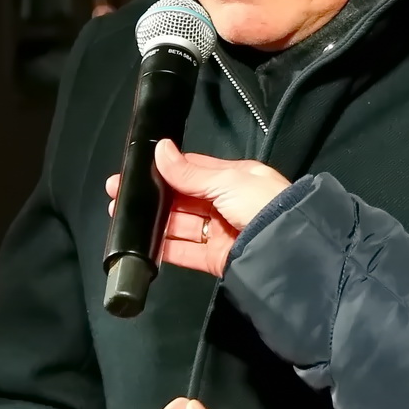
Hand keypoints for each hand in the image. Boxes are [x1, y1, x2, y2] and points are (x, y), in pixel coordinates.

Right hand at [103, 141, 289, 276]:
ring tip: (122, 217)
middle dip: (153, 197)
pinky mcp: (217, 259)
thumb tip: (160, 149)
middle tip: (118, 196)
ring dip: (153, 222)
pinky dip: (165, 249)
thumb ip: (190, 171)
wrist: (290, 250)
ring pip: (181, 226)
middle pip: (183, 199)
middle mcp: (228, 204)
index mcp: (236, 178)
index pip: (193, 170)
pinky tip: (143, 242)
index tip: (134, 172)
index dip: (163, 170)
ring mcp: (222, 232)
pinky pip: (187, 252)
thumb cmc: (262, 204)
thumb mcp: (228, 181)